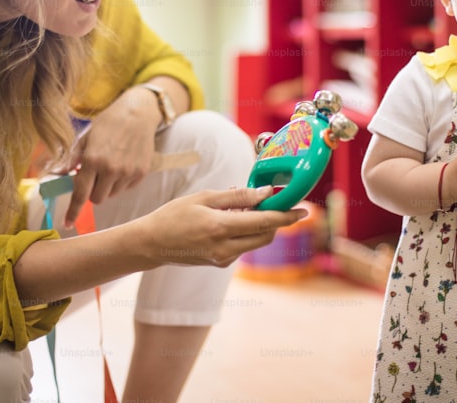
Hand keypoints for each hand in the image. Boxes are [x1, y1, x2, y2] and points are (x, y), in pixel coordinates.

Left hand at [63, 91, 160, 225]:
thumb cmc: (108, 123)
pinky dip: (121, 181)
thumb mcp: (85, 137)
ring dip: (107, 186)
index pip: (80, 194)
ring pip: (111, 195)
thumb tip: (56, 174)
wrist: (138, 114)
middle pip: (96, 199)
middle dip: (92, 191)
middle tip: (94, 175)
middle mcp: (111, 169)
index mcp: (93, 160)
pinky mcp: (140, 173)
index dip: (73, 211)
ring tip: (110, 166)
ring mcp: (128, 172)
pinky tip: (123, 163)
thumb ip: (71, 158)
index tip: (67, 223)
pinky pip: (125, 188)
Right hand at [142, 186, 307, 266]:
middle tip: (277, 202)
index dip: (287, 216)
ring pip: (256, 242)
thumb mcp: (204, 198)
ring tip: (247, 206)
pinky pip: (243, 246)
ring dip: (261, 226)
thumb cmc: (174, 215)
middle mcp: (225, 248)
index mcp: (220, 228)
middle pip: (266, 235)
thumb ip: (237, 196)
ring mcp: (224, 259)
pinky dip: (247, 232)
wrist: (152, 244)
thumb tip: (265, 193)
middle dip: (277, 220)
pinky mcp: (221, 263)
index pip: (264, 222)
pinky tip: (233, 218)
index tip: (304, 210)